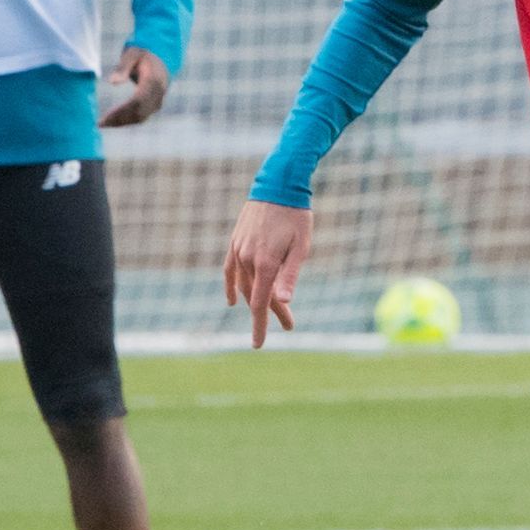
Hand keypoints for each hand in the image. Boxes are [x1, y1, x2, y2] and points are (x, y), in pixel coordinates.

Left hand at [98, 46, 170, 129]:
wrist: (162, 56)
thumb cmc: (143, 53)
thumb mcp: (132, 54)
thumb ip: (122, 67)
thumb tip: (112, 82)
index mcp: (153, 81)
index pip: (137, 101)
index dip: (121, 111)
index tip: (105, 117)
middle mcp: (158, 93)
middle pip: (139, 112)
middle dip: (119, 119)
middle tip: (100, 123)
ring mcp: (159, 100)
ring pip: (141, 117)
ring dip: (123, 122)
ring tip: (104, 124)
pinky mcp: (155, 105)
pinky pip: (142, 117)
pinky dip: (128, 120)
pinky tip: (114, 121)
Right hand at [224, 199, 313, 346]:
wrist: (278, 185)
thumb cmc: (296, 217)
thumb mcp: (301, 247)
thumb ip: (290, 276)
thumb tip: (283, 302)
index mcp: (265, 263)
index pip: (260, 303)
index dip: (261, 325)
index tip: (258, 344)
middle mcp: (248, 259)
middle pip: (255, 296)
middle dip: (270, 313)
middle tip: (289, 324)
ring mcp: (238, 250)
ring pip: (243, 285)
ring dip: (255, 300)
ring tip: (271, 312)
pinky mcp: (235, 242)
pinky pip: (228, 271)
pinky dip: (230, 287)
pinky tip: (231, 301)